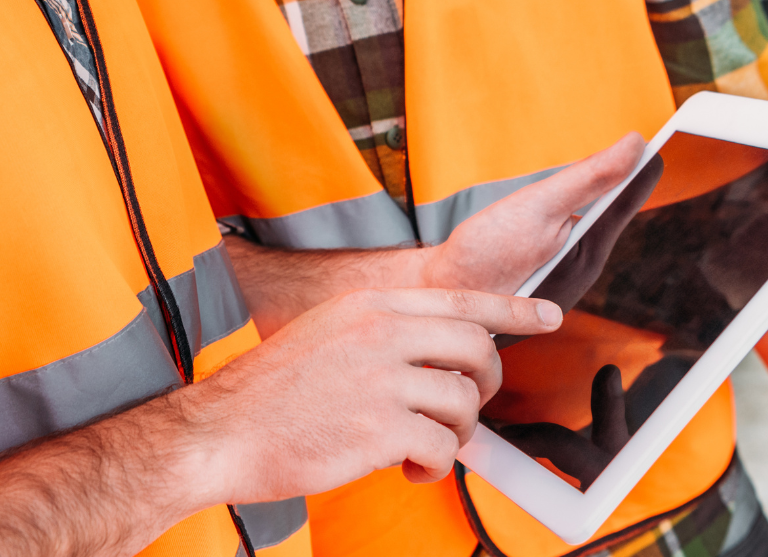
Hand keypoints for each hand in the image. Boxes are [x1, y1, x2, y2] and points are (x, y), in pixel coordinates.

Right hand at [178, 288, 562, 504]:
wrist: (220, 433)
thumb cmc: (269, 395)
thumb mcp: (326, 336)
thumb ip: (382, 336)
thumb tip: (441, 357)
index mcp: (368, 306)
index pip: (459, 299)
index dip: (511, 308)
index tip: (547, 315)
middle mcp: (379, 333)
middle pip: (476, 347)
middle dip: (487, 382)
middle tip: (467, 409)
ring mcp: (381, 379)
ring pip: (463, 402)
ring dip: (454, 434)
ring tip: (417, 448)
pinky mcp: (380, 429)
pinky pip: (442, 448)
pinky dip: (433, 466)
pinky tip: (404, 469)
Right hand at [419, 134, 647, 296]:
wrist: (440, 294)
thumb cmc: (483, 253)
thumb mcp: (539, 205)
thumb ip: (589, 176)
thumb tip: (634, 147)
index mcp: (589, 253)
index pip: (626, 201)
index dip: (642, 168)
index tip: (656, 141)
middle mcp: (582, 268)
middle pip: (609, 214)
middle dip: (617, 184)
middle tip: (630, 151)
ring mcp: (562, 275)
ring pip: (587, 225)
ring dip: (593, 199)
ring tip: (603, 173)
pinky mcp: (542, 276)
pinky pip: (566, 236)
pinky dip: (568, 215)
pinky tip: (556, 210)